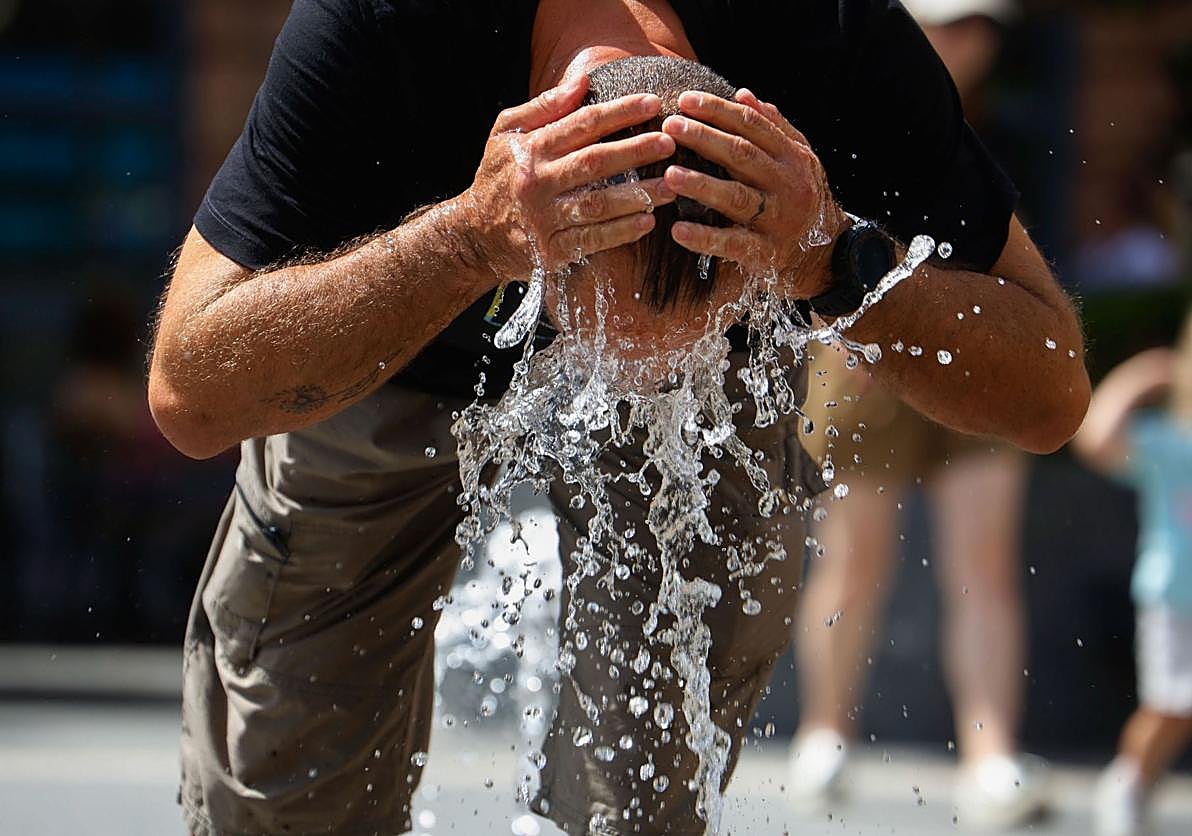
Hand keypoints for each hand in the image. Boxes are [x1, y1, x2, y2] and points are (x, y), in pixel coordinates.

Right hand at [461, 75, 677, 280]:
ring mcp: (544, 219)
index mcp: (530, 150)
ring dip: (638, 196)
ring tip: (672, 187)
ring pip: (598, 204)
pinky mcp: (551, 251)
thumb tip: (582, 82)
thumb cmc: (497, 178)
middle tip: (669, 142)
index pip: (581, 124)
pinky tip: (647, 221)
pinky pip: (592, 240)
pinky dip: (621, 232)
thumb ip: (544, 108)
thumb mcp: (506, 134)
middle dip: (636, 151)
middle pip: (594, 162)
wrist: (472, 236)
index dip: (619, 112)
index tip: (652, 104)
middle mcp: (537, 183)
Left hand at [660, 88, 845, 297]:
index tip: (684, 100)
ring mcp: (776, 219)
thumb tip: (743, 94)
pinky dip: (705, 238)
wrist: (827, 256)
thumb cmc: (803, 199)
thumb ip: (774, 128)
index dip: (718, 111)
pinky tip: (678, 230)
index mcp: (792, 157)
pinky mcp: (765, 252)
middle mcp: (787, 184)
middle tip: (669, 127)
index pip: (752, 125)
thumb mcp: (800, 160)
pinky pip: (732, 243)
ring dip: (701, 185)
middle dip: (704, 138)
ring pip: (736, 197)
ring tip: (669, 175)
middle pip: (742, 155)